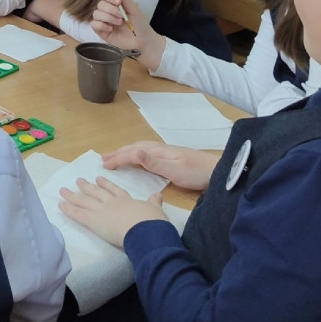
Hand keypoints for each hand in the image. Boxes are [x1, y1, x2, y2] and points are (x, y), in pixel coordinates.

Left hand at [58, 175, 168, 247]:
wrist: (146, 230)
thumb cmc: (153, 222)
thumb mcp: (156, 210)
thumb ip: (155, 202)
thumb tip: (158, 194)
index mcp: (127, 201)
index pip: (114, 191)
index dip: (106, 185)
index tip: (99, 179)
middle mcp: (112, 203)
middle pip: (97, 193)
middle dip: (87, 187)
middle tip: (78, 180)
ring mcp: (102, 210)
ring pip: (84, 201)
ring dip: (73, 195)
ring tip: (63, 190)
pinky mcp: (94, 221)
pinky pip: (78, 214)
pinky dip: (68, 209)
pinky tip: (60, 205)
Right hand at [89, 0, 165, 69]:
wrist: (143, 41)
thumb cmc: (140, 25)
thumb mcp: (133, 8)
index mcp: (115, 5)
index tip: (118, 2)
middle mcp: (108, 12)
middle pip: (100, 4)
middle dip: (111, 9)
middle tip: (121, 16)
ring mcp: (104, 22)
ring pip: (96, 14)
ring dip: (108, 17)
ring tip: (119, 23)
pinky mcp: (101, 32)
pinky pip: (94, 24)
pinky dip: (102, 25)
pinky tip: (111, 28)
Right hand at [103, 141, 219, 191]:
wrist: (218, 171)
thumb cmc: (196, 173)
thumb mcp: (175, 170)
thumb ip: (154, 162)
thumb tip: (134, 151)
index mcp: (158, 151)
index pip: (133, 153)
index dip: (118, 158)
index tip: (104, 165)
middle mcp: (160, 149)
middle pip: (134, 148)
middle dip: (118, 153)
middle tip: (102, 159)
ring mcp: (166, 152)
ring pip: (139, 149)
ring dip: (125, 152)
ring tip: (114, 156)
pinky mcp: (170, 157)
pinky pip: (146, 153)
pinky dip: (135, 154)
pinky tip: (136, 157)